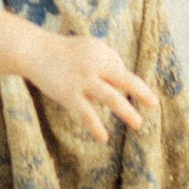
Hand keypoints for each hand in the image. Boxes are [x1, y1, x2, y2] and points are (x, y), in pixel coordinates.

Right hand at [28, 33, 160, 141]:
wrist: (34, 51)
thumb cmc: (64, 52)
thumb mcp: (88, 49)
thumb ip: (107, 62)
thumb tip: (125, 84)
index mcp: (102, 52)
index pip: (121, 70)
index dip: (124, 84)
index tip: (124, 93)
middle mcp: (95, 65)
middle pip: (125, 79)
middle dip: (142, 93)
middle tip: (155, 106)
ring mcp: (82, 80)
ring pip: (111, 98)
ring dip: (126, 112)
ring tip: (138, 124)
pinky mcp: (69, 95)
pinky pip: (87, 114)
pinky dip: (96, 127)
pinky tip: (104, 138)